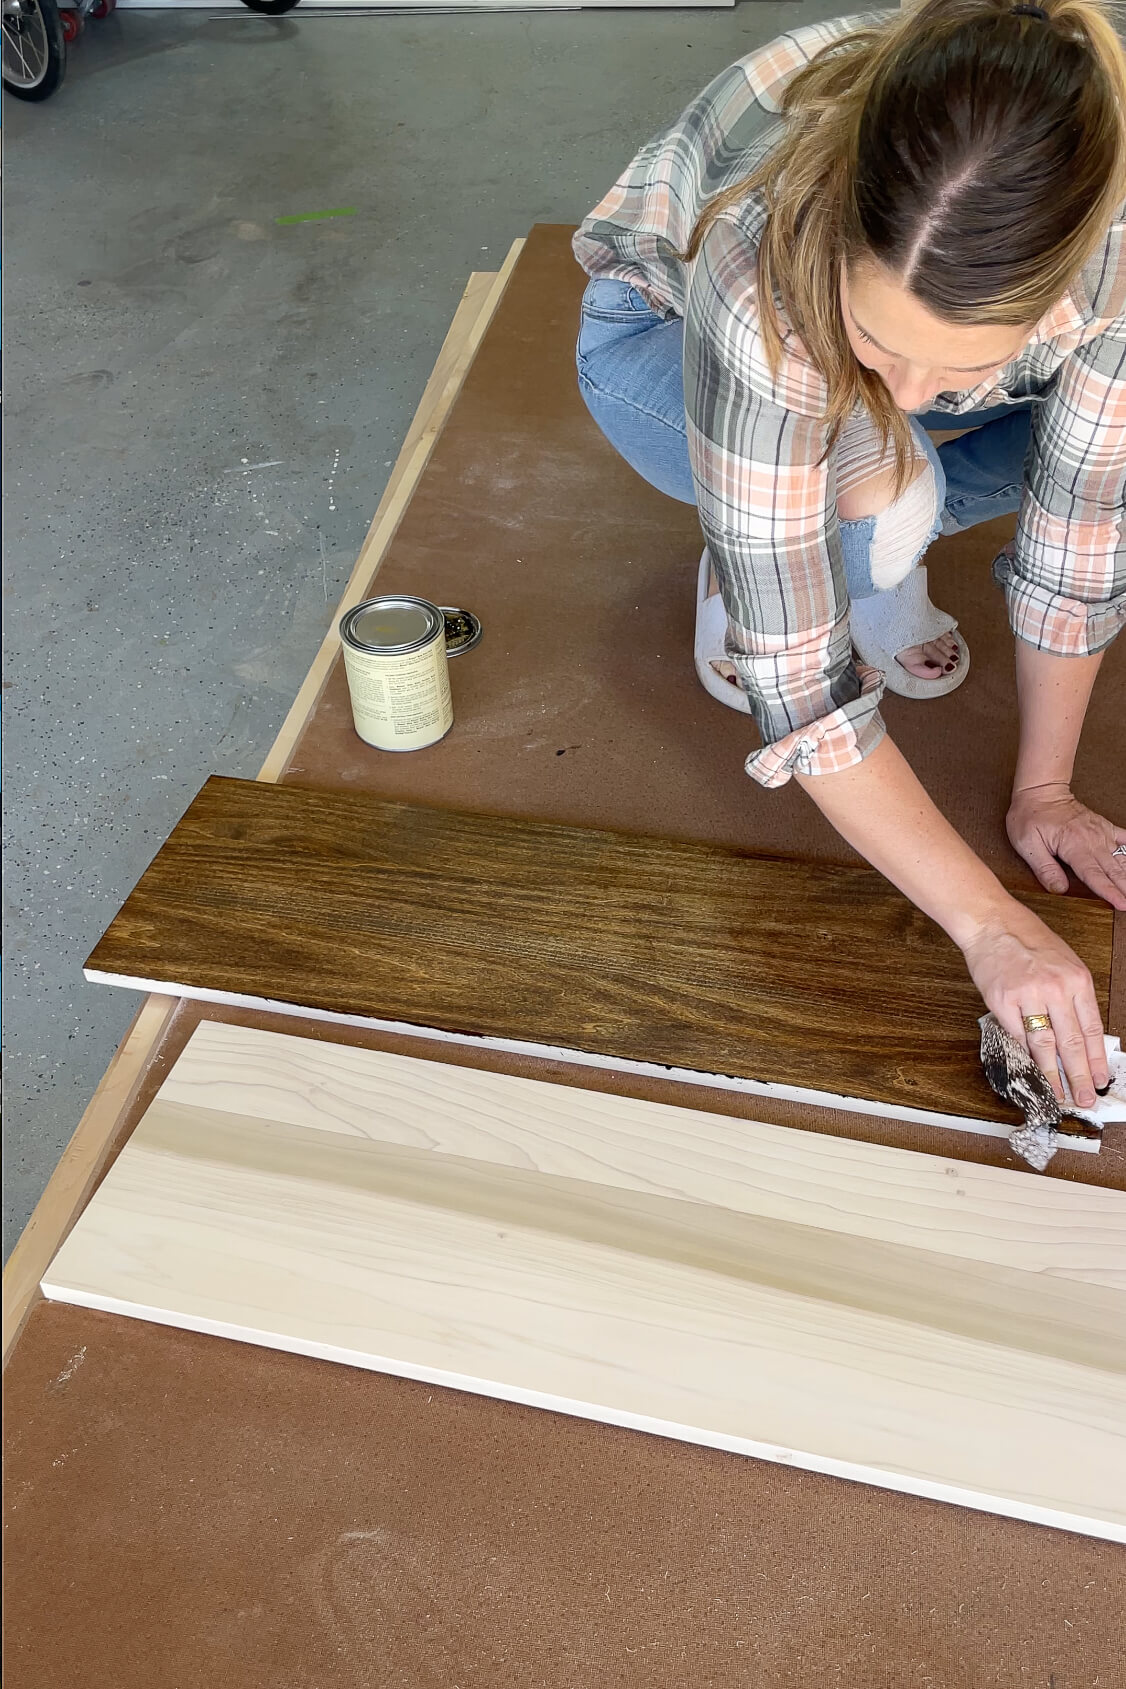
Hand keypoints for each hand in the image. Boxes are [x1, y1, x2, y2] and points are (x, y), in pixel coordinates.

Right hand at [961, 901, 1107, 1106]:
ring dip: (1052, 1074)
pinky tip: (1032, 1068)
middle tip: (1084, 1098)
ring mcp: (1028, 995)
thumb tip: (1080, 1036)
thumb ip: (1074, 997)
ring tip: (1058, 1093)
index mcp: (1077, 979)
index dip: (1096, 1060)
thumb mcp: (1066, 963)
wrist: (993, 923)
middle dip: (1079, 1076)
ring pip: (1044, 1045)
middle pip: (1071, 1043)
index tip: (1100, 1080)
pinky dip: (1025, 1054)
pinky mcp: (1001, 1001)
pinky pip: (1017, 1035)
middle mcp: (1056, 988)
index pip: (1091, 1029)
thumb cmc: (1028, 940)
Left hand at [1007, 783, 1125, 910]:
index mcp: (1074, 846)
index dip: (1109, 891)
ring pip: (1123, 858)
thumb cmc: (1030, 816)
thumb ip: (1044, 868)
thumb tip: (1059, 889)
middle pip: (1114, 870)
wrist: (1040, 791)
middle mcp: (1092, 840)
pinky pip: (1125, 839)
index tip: (1121, 904)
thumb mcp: (1027, 844)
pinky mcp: (1104, 827)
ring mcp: (1101, 833)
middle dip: (1125, 888)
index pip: (1094, 875)